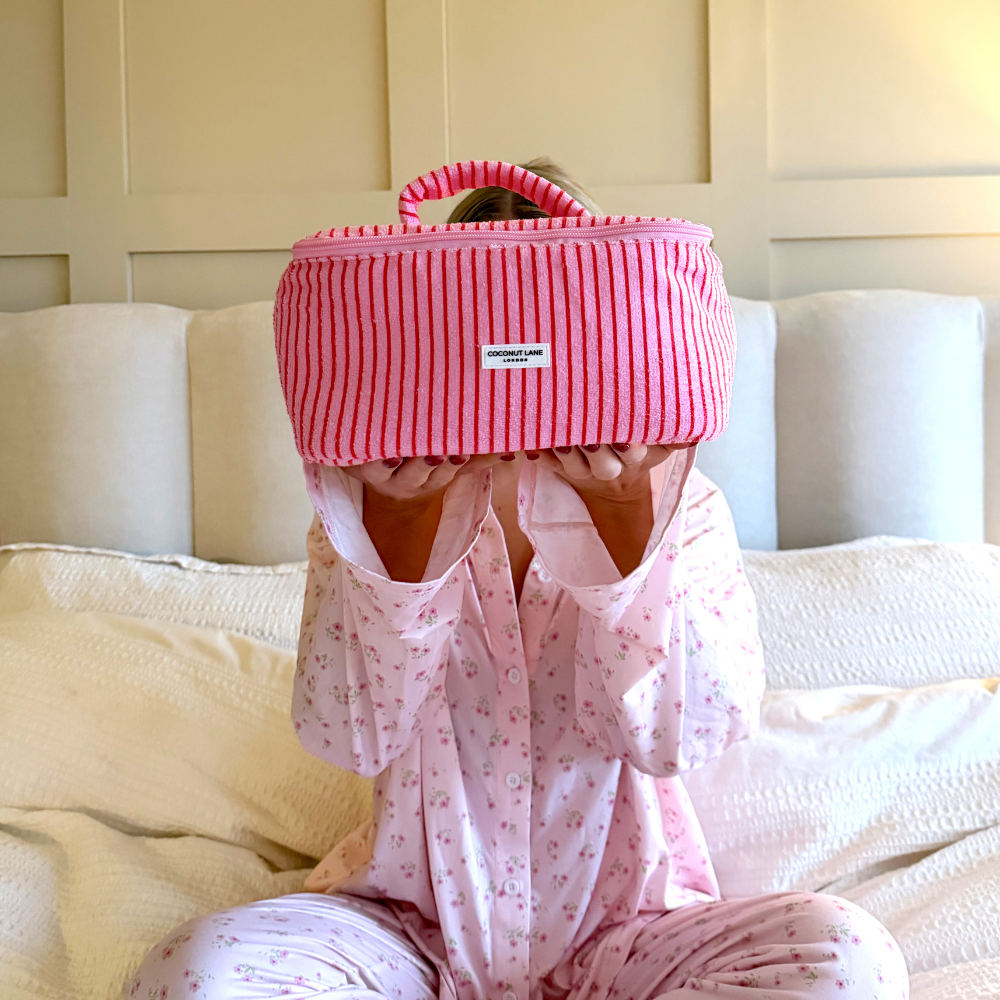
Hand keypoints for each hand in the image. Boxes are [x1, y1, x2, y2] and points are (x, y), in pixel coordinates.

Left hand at [344, 453, 506, 581]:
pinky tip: (378, 449)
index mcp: (435, 481)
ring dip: (405, 461)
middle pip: (425, 474)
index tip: (460, 453)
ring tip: (409, 452)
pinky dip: (372, 456)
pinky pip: (367, 465)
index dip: (455, 464)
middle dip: (434, 463)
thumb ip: (478, 458)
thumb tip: (514, 450)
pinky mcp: (364, 470)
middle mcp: (412, 483)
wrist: (379, 478)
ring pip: (397, 471)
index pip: (449, 474)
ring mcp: (387, 478)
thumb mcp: (450, 468)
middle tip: (441, 450)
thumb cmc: (421, 468)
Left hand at [527, 443, 688, 575]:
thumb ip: (676, 439)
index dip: (630, 449)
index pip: (634, 455)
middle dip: (594, 448)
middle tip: (588, 434)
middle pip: (601, 463)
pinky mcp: (558, 468)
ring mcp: (580, 469)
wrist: (616, 489)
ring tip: (556, 435)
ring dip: (563, 449)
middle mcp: (605, 468)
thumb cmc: (640, 454)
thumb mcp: (661, 449)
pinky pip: (546, 463)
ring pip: (571, 463)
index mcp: (632, 461)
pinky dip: (537, 454)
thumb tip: (697, 431)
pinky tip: (528, 443)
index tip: (625, 438)